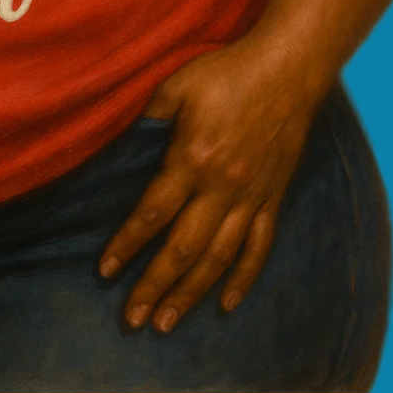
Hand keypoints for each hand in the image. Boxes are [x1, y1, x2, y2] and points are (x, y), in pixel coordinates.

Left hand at [97, 41, 323, 333]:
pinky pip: (257, 247)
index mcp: (192, 160)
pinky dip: (242, 279)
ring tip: (167, 323)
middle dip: (154, 287)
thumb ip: (151, 118)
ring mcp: (250, 197)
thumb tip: (127, 143)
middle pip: (182, 249)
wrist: (287, 70)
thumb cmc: (226, 72)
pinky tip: (226, 304)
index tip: (105, 271)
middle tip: (132, 320)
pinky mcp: (272, 198)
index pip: (152, 214)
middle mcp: (221, 187)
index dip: (126, 245)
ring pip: (218, 259)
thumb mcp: (177, 86)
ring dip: (191, 294)